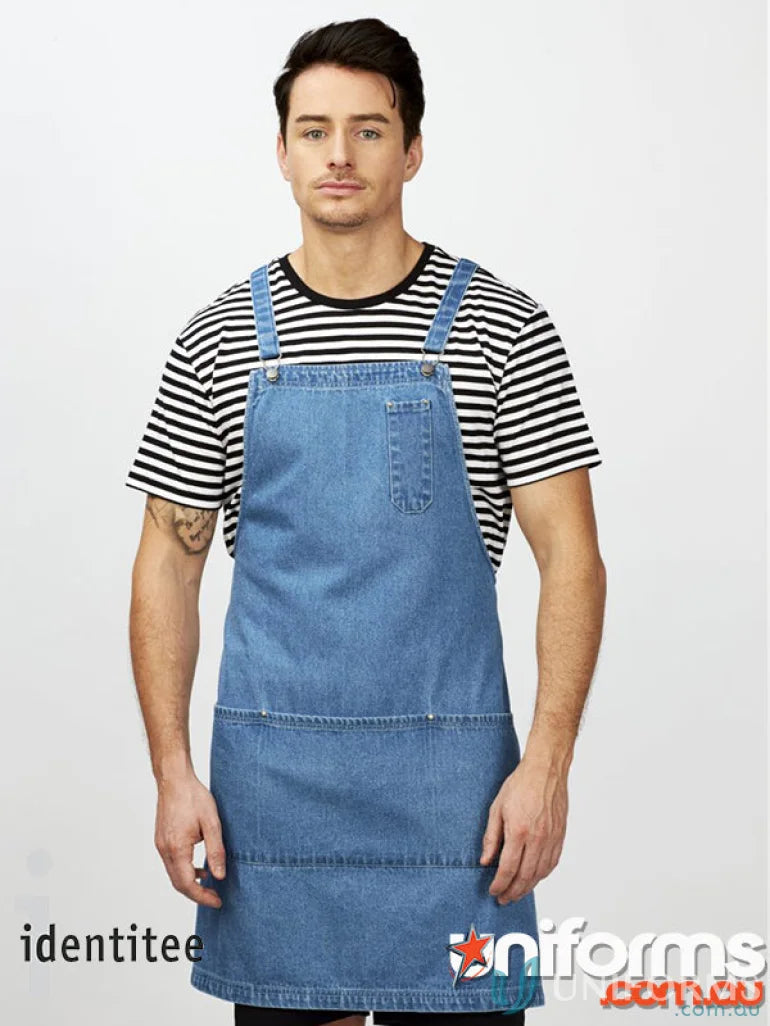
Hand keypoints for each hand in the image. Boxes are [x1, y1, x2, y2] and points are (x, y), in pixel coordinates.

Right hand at [154, 772, 225, 907]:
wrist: (174, 779)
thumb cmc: (193, 797)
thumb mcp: (212, 823)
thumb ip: (216, 851)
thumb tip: (219, 876)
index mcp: (177, 848)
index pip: (188, 884)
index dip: (203, 897)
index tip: (217, 901)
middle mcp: (165, 850)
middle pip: (178, 884)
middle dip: (197, 894)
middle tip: (215, 897)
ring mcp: (161, 845)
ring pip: (174, 874)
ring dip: (190, 882)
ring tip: (210, 883)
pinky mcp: (162, 839)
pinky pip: (172, 863)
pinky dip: (184, 870)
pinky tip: (199, 866)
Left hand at [479, 753, 567, 903]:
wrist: (546, 771)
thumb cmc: (520, 785)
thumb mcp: (497, 808)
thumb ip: (491, 837)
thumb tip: (485, 860)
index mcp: (519, 831)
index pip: (508, 868)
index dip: (499, 884)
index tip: (493, 891)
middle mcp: (537, 839)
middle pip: (525, 876)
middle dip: (512, 891)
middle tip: (503, 899)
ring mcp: (551, 839)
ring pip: (540, 873)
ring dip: (527, 887)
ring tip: (517, 893)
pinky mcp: (560, 836)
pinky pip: (552, 863)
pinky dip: (542, 875)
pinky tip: (534, 879)